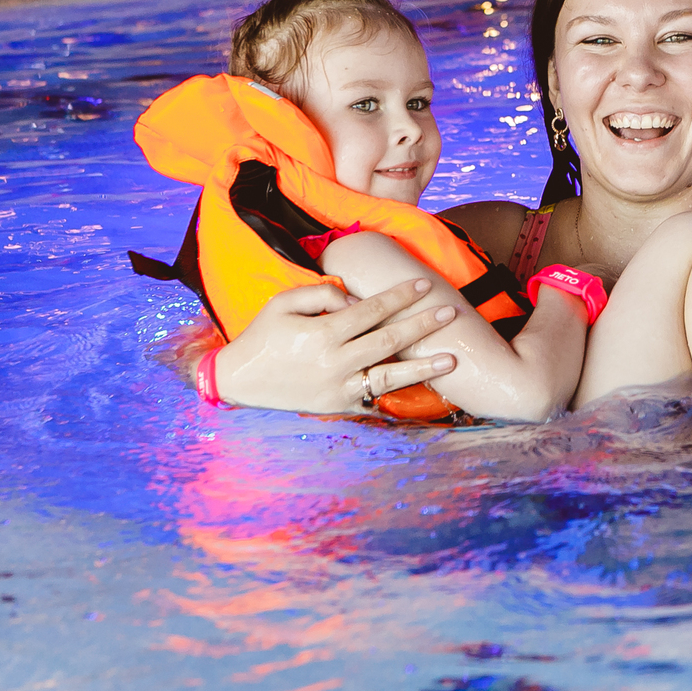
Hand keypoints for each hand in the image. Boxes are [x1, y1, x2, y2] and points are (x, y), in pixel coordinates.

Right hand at [211, 278, 457, 412]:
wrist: (240, 380)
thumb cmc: (264, 335)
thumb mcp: (284, 302)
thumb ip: (322, 293)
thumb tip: (356, 298)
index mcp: (322, 332)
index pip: (372, 309)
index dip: (400, 296)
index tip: (424, 285)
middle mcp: (335, 361)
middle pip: (389, 339)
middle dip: (423, 325)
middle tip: (451, 312)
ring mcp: (338, 387)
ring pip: (389, 375)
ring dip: (423, 367)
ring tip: (452, 359)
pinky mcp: (338, 405)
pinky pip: (374, 397)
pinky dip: (397, 391)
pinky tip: (422, 384)